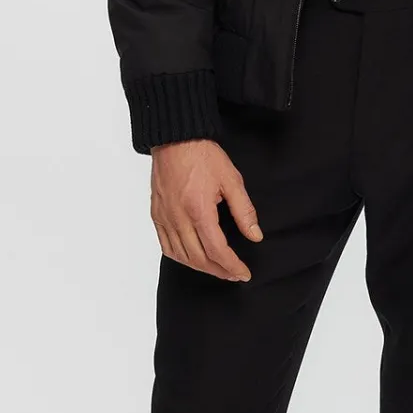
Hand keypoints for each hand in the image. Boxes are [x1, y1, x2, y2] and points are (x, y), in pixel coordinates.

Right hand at [150, 139, 263, 279]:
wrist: (175, 138)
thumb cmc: (203, 155)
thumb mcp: (232, 180)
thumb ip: (244, 211)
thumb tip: (255, 235)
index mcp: (199, 210)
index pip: (217, 250)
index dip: (232, 266)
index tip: (244, 273)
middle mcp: (179, 218)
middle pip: (199, 258)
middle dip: (219, 271)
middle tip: (234, 274)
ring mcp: (165, 218)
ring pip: (181, 256)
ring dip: (201, 267)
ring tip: (217, 268)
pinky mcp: (157, 215)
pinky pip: (166, 246)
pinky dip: (181, 257)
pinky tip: (193, 258)